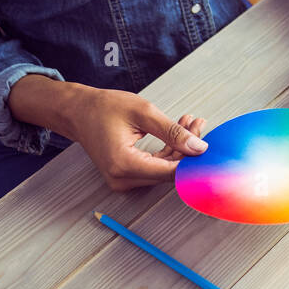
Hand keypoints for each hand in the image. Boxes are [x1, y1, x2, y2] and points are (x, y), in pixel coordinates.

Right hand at [67, 86, 208, 191]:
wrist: (78, 112)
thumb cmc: (105, 108)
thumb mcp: (144, 113)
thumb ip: (173, 132)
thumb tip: (199, 147)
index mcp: (124, 164)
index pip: (170, 172)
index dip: (193, 161)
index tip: (210, 144)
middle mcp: (122, 179)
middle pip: (168, 171)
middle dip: (188, 149)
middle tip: (199, 123)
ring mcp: (123, 179)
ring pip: (164, 169)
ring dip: (180, 147)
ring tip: (190, 122)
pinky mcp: (126, 175)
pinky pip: (155, 167)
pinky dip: (169, 150)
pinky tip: (179, 130)